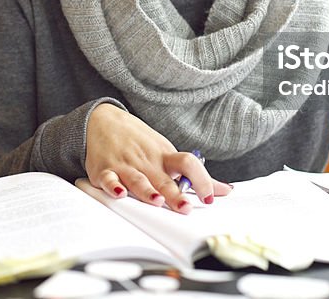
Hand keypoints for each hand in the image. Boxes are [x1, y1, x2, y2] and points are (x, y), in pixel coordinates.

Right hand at [85, 103, 232, 213]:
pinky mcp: (105, 170)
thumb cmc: (140, 142)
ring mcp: (126, 166)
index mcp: (165, 158)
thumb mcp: (168, 153)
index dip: (201, 179)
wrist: (103, 120)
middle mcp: (148, 162)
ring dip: (147, 190)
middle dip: (175, 194)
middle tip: (185, 207)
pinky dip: (113, 186)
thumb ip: (195, 175)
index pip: (188, 164)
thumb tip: (225, 190)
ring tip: (157, 200)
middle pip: (164, 178)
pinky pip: (108, 179)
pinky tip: (119, 193)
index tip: (209, 198)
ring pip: (138, 180)